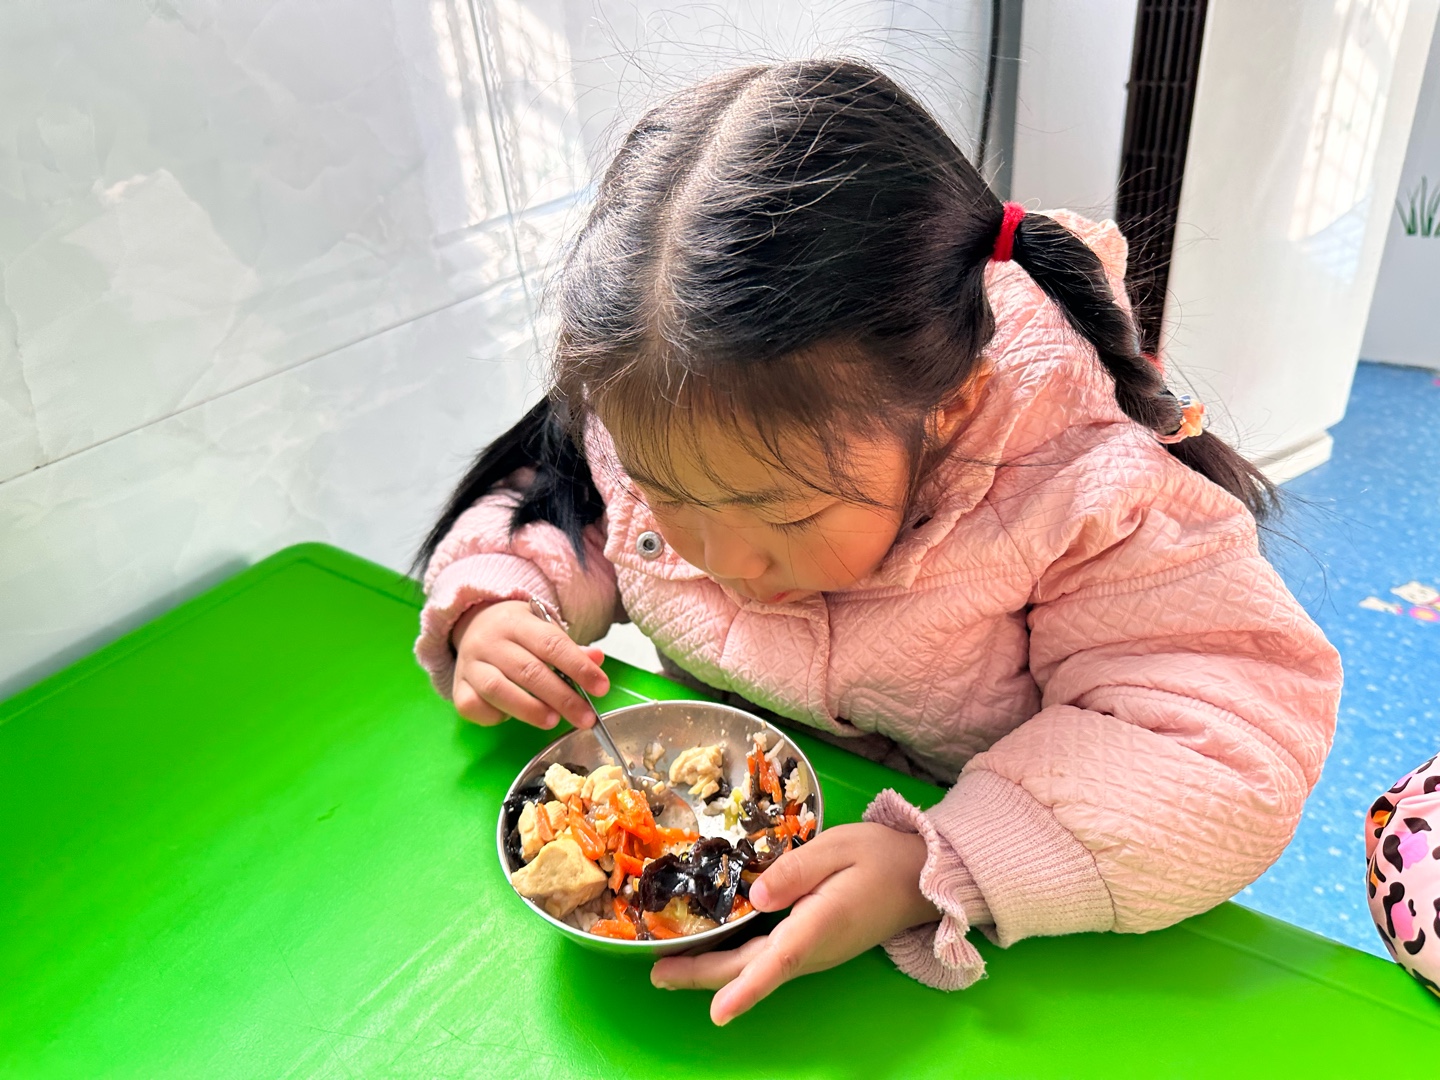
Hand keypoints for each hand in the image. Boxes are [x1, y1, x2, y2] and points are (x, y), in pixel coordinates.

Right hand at [450, 600, 608, 729]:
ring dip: (529, 709)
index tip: (600, 687)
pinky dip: (494, 716)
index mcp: (517, 622)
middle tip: (585, 717)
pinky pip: (473, 705)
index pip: (551, 644)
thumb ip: (570, 649)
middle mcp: (490, 641)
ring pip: (498, 689)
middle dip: (561, 697)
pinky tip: (512, 718)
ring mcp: (470, 665)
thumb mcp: (543, 630)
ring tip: (554, 721)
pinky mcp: (458, 688)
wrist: (473, 625)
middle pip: (528, 670)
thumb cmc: (516, 634)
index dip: (578, 667)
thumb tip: (597, 660)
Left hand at [650, 823, 937, 1024]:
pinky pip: (767, 959)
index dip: (747, 987)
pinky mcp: (811, 946)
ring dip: (712, 972)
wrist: (919, 878)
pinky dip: (733, 961)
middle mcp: (814, 947)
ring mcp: (812, 951)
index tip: (718, 1012)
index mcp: (821, 922)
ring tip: (668, 968)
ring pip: (756, 968)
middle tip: (657, 973)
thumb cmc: (880, 857)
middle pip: (752, 969)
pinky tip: (709, 952)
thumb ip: (796, 869)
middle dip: (703, 976)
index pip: (779, 959)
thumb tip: (755, 896)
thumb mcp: (839, 847)